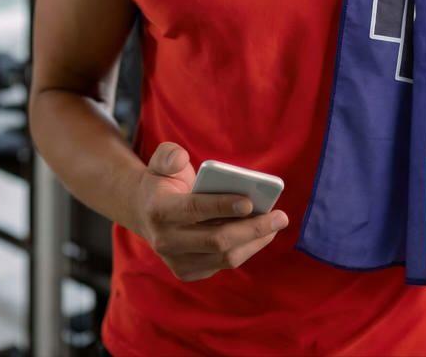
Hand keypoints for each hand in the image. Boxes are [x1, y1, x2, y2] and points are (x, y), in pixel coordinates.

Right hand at [133, 141, 288, 281]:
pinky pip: (224, 263)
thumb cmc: (163, 180)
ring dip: (255, 241)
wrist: (145, 210)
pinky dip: (247, 249)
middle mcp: (165, 241)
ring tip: (276, 224)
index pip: (194, 209)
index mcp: (159, 210)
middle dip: (251, 228)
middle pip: (216, 240)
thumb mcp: (161, 159)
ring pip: (224, 257)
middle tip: (280, 216)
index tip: (249, 201)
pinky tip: (262, 233)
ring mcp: (176, 261)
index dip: (222, 206)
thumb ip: (169, 154)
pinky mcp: (188, 272)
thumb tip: (181, 159)